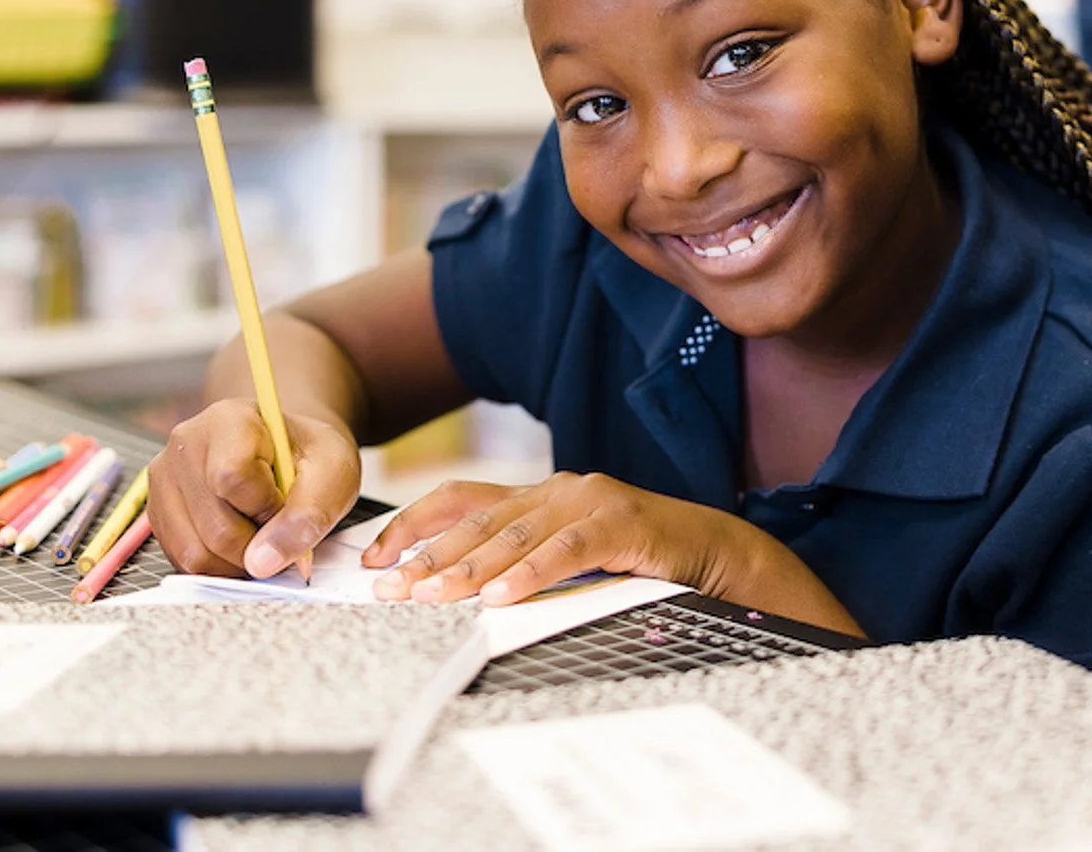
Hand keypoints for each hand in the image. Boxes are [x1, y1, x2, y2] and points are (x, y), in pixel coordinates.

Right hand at [147, 399, 360, 578]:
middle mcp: (185, 444)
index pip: (232, 478)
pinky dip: (218, 566)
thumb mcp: (334, 472)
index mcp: (229, 419)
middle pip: (215, 527)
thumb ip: (309, 514)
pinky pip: (182, 561)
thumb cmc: (309, 456)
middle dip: (258, 546)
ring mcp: (164, 479)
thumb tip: (264, 562)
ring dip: (238, 563)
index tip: (287, 505)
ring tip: (261, 536)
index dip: (267, 509)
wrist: (284, 451)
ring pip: (194, 553)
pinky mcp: (157, 511)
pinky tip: (240, 542)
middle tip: (281, 529)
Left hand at [359, 472, 747, 606]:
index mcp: (538, 498)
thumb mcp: (566, 566)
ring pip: (515, 533)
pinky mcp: (623, 521)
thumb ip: (519, 569)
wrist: (718, 557)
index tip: (373, 559)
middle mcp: (558, 491)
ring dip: (468, 567)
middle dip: (427, 556)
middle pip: (477, 520)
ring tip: (432, 595)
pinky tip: (501, 597)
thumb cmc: (638, 567)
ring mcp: (591, 501)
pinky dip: (531, 572)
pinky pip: (568, 548)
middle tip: (390, 589)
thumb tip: (451, 599)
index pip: (459, 501)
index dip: (412, 525)